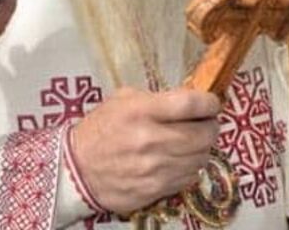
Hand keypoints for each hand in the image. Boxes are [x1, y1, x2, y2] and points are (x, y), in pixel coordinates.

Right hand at [70, 87, 220, 214]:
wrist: (76, 169)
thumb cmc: (100, 129)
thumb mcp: (123, 100)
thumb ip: (156, 99)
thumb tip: (188, 100)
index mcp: (140, 111)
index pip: (189, 104)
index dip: (209, 102)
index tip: (212, 103)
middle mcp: (150, 140)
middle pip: (203, 134)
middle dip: (211, 126)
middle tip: (207, 123)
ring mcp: (154, 169)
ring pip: (200, 158)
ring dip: (203, 148)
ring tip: (193, 142)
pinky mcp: (155, 190)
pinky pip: (189, 177)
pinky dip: (191, 167)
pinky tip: (180, 160)